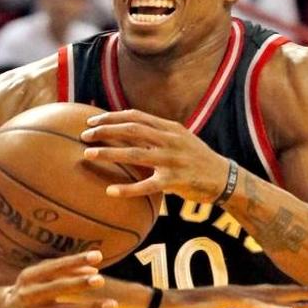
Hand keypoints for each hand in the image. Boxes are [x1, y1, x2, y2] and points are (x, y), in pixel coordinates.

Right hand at [0, 252, 120, 307]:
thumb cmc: (30, 287)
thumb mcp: (39, 274)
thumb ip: (65, 269)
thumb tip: (95, 269)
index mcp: (30, 276)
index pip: (55, 267)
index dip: (75, 261)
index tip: (97, 255)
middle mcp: (31, 295)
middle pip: (58, 289)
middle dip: (78, 284)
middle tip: (99, 279)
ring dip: (90, 307)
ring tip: (112, 304)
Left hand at [81, 109, 229, 202]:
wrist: (224, 178)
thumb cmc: (196, 159)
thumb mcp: (180, 139)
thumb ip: (157, 133)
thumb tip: (128, 130)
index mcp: (169, 127)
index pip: (135, 116)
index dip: (111, 117)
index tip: (91, 121)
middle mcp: (169, 140)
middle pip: (131, 130)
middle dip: (105, 131)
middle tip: (83, 136)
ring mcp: (172, 159)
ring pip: (135, 153)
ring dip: (109, 153)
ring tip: (88, 155)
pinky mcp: (175, 180)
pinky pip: (147, 185)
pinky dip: (128, 188)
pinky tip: (110, 191)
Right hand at [152, 284, 307, 307]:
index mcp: (230, 298)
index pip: (264, 297)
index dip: (286, 298)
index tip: (307, 299)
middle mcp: (234, 293)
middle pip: (272, 292)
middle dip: (297, 292)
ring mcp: (229, 295)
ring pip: (267, 296)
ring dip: (291, 298)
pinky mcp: (222, 301)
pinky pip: (250, 305)